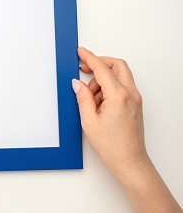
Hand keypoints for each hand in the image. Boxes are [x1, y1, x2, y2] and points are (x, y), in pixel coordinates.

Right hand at [72, 47, 182, 212]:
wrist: (129, 160)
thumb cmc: (112, 145)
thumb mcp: (89, 121)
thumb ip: (82, 98)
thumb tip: (78, 84)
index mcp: (118, 96)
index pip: (102, 69)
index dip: (89, 58)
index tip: (80, 52)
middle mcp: (130, 94)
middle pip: (117, 65)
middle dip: (99, 63)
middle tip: (84, 68)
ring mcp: (135, 99)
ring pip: (119, 75)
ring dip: (103, 79)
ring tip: (90, 97)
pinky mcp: (134, 104)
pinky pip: (121, 86)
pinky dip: (109, 87)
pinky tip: (98, 102)